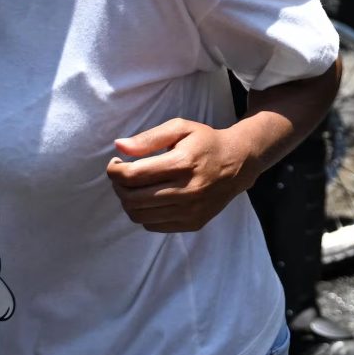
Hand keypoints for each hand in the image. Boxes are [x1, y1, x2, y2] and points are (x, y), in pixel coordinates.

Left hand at [107, 118, 263, 232]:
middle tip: (121, 175)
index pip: (133, 175)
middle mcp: (187, 191)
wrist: (239, 164)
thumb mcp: (180, 128)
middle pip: (132, 198)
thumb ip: (148, 138)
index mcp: (182, 164)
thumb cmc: (205, 142)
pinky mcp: (192, 223)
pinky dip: (143, 213)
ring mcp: (190, 211)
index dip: (115, 170)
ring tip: (133, 188)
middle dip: (118, 186)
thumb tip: (119, 146)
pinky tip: (150, 198)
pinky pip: (152, 225)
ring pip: (139, 215)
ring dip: (128, 201)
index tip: (115, 163)